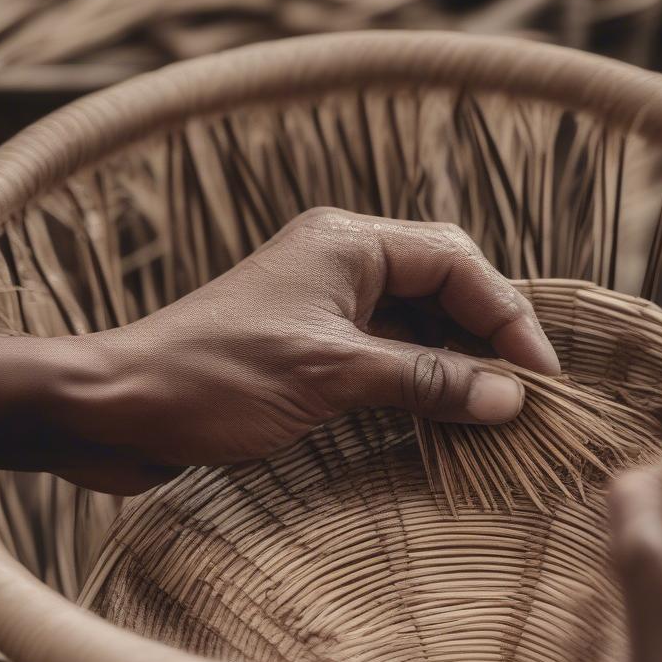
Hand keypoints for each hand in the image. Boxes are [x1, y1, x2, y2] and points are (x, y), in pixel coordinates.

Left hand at [31, 208, 560, 491]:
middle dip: (488, 338)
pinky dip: (418, 384)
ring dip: (455, 365)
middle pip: (444, 289)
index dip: (508, 317)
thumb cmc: (216, 378)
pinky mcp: (308, 349)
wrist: (118, 407)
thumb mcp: (332, 377)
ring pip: (416, 326)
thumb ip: (426, 380)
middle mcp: (342, 263)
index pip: (458, 264)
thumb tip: (511, 397)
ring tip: (497, 412)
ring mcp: (325, 307)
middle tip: (527, 396)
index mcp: (350, 243)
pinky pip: (385, 357)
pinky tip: (443, 418)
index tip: (542, 377)